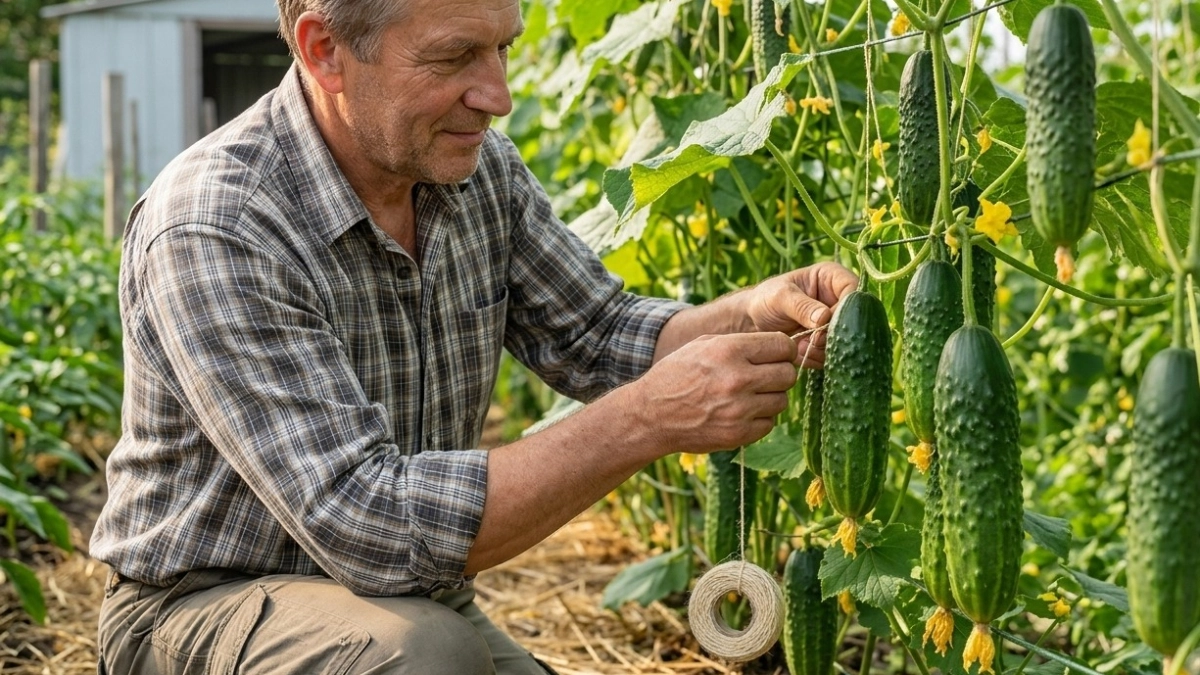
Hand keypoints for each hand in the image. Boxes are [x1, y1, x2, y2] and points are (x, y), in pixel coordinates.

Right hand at [622, 332, 797, 455]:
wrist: (651, 414)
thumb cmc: (677, 375)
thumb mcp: (703, 345)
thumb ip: (741, 343)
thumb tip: (780, 345)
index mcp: (729, 351)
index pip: (782, 345)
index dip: (783, 349)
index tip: (777, 354)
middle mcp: (737, 379)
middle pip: (788, 374)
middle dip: (779, 373)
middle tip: (765, 376)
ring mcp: (739, 410)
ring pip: (781, 400)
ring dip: (769, 398)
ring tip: (748, 396)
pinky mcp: (738, 434)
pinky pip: (769, 423)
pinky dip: (759, 419)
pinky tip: (740, 412)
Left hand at [742, 262, 858, 366]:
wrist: (752, 322)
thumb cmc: (765, 299)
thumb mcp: (780, 297)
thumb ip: (801, 306)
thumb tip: (824, 318)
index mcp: (832, 278)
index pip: (854, 292)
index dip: (845, 310)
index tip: (823, 323)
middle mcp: (839, 300)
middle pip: (854, 320)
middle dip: (833, 334)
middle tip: (813, 341)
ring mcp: (836, 324)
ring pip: (846, 341)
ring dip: (823, 348)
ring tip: (799, 345)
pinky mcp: (830, 343)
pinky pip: (834, 355)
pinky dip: (817, 357)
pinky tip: (799, 353)